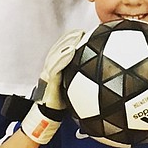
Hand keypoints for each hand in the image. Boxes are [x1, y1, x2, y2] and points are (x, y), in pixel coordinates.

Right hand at [21, 28, 85, 143]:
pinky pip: (56, 66)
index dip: (70, 40)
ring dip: (66, 43)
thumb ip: (81, 79)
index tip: (81, 33)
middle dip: (69, 38)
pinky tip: (71, 51)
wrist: (48, 115)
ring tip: (76, 36)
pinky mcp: (48, 80)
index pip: (62, 50)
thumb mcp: (72, 88)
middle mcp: (50, 68)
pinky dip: (63, 57)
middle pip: (58, 48)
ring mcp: (48, 73)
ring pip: (56, 54)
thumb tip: (100, 76)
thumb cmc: (61, 103)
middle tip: (80, 31)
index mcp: (55, 69)